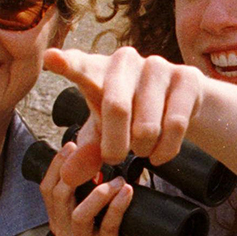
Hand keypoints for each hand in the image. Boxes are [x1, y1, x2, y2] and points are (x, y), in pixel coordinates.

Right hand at [39, 141, 140, 235]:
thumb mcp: (97, 219)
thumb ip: (97, 195)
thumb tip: (110, 163)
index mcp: (59, 224)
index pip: (47, 190)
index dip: (57, 166)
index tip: (71, 147)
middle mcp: (64, 235)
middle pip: (58, 197)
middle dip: (73, 171)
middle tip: (90, 154)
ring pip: (79, 214)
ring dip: (99, 192)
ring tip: (117, 181)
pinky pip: (107, 227)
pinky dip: (117, 206)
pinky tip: (127, 193)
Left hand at [43, 46, 205, 186]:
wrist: (179, 102)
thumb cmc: (129, 116)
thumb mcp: (103, 135)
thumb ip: (85, 153)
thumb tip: (69, 177)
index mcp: (96, 70)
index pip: (79, 67)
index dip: (66, 64)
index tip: (50, 58)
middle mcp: (125, 60)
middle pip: (116, 108)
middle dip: (115, 145)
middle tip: (114, 158)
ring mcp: (157, 65)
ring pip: (147, 125)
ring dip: (142, 149)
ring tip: (141, 148)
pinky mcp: (186, 77)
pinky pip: (174, 126)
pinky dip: (164, 150)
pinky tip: (159, 152)